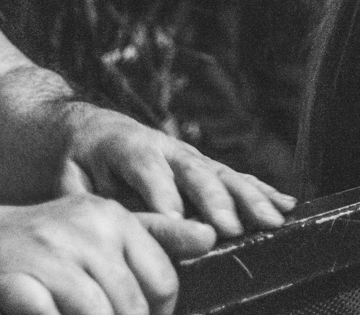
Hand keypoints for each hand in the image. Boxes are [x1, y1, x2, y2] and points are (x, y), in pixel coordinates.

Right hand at [0, 195, 180, 314]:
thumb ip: (155, 235)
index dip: (160, 314)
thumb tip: (211, 236)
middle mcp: (84, 228)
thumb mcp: (101, 230)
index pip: (161, 279)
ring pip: (96, 313)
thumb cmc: (48, 243)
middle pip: (131, 303)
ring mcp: (46, 251)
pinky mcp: (10, 277)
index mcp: (112, 217)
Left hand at [59, 104, 295, 241]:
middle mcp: (168, 148)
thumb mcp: (73, 181)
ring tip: (274, 219)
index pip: (151, 173)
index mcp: (128, 147)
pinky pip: (236, 177)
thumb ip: (103, 201)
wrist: (86, 131)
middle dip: (217, 202)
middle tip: (232, 228)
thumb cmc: (76, 163)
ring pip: (224, 175)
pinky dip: (262, 190)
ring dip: (251, 198)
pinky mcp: (205, 165)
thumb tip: (131, 227)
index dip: (167, 198)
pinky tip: (286, 203)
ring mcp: (191, 156)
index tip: (181, 224)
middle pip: (196, 173)